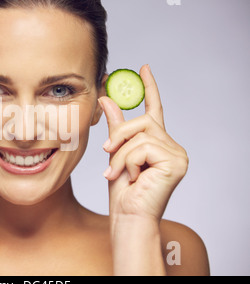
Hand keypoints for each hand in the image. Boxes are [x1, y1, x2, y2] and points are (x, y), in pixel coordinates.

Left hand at [100, 65, 188, 220]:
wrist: (127, 216)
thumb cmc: (122, 189)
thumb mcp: (115, 152)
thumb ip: (115, 126)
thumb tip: (106, 98)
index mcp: (157, 143)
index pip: (154, 109)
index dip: (149, 88)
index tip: (143, 67)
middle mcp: (171, 146)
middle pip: (143, 121)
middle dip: (120, 136)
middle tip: (107, 152)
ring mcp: (177, 154)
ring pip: (140, 135)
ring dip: (121, 155)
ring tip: (117, 173)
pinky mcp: (176, 161)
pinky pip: (143, 147)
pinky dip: (128, 161)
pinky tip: (132, 177)